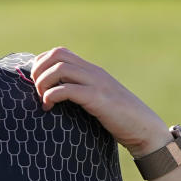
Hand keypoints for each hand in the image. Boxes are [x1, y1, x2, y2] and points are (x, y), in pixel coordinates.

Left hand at [31, 47, 170, 157]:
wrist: (144, 128)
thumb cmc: (118, 118)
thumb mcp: (97, 99)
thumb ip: (80, 92)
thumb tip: (54, 96)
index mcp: (91, 70)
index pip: (59, 52)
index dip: (41, 63)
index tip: (36, 83)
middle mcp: (93, 72)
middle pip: (57, 54)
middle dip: (38, 70)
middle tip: (36, 89)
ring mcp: (96, 83)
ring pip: (60, 68)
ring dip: (43, 82)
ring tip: (42, 99)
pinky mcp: (98, 99)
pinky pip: (68, 89)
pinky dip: (52, 96)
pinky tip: (49, 107)